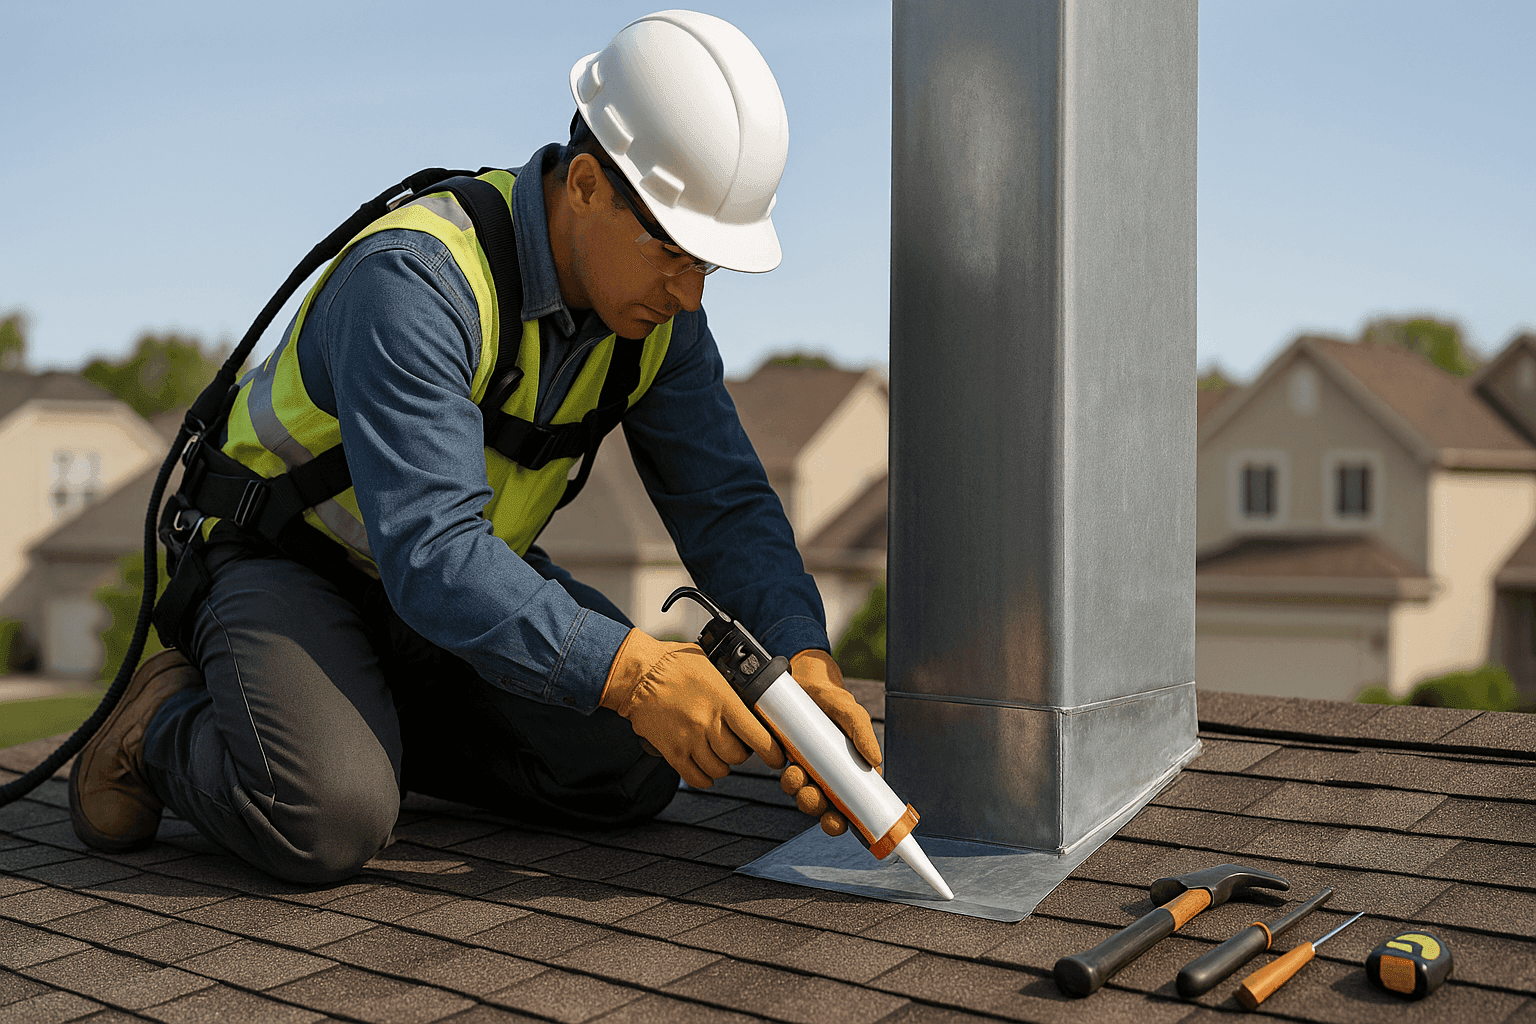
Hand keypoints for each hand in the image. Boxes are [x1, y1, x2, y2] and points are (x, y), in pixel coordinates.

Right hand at [601, 629, 783, 788]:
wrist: (639, 674)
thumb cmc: (674, 665)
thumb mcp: (712, 668)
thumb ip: (732, 689)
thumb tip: (754, 700)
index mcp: (723, 701)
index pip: (757, 736)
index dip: (772, 752)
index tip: (777, 757)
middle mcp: (707, 723)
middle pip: (738, 756)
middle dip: (742, 753)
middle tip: (738, 744)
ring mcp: (689, 740)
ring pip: (718, 769)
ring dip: (723, 764)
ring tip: (719, 753)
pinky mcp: (672, 751)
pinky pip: (695, 777)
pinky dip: (704, 777)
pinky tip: (705, 768)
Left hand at [778, 649, 880, 835]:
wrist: (800, 678)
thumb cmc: (830, 697)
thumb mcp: (849, 712)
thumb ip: (862, 732)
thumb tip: (875, 761)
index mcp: (847, 768)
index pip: (852, 803)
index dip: (848, 820)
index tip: (843, 824)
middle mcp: (827, 772)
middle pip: (826, 806)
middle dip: (820, 810)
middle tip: (816, 798)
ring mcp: (806, 767)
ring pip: (805, 795)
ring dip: (802, 794)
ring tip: (798, 776)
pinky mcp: (785, 759)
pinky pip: (788, 779)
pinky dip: (789, 781)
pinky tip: (788, 768)